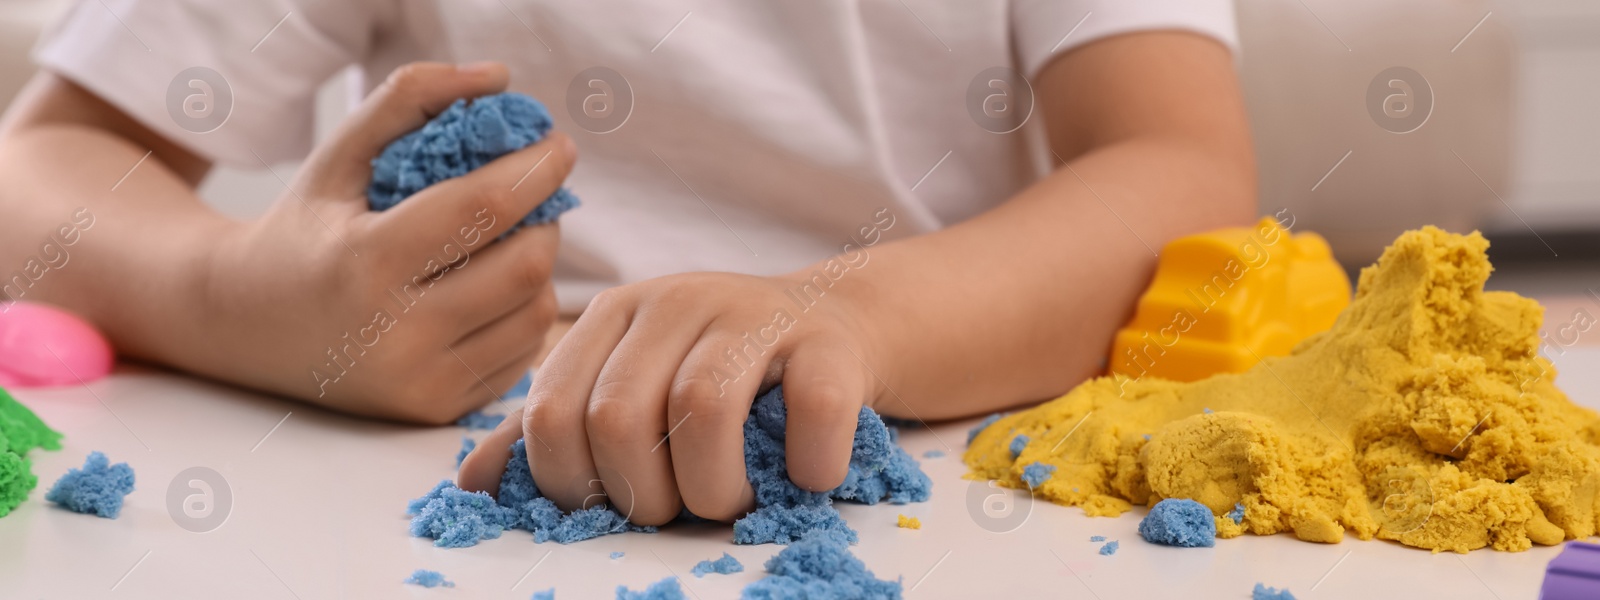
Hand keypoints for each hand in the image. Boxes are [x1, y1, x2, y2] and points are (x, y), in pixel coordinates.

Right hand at [197, 62, 574, 422]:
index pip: (482, 209)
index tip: (559, 146)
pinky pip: (522, 353)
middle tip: (532, 197)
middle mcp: (394, 335)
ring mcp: (418, 382)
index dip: (535, 170)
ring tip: (503, 243)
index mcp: (365, 263)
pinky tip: (487, 291)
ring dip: (538, 267)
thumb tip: (498, 78)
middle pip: (525, 267)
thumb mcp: (340, 156)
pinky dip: (521, 312)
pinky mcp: (435, 411)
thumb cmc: (304, 228)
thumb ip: (411, 99)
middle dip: (543, 220)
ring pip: (535, 313)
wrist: (244, 328)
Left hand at [457, 270, 891, 524]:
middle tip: (678, 509)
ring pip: (701, 409)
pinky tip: (804, 475)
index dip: (571, 485)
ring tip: (732, 502)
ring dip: (714, 489)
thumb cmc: (722, 371)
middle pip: (618, 416)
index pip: (551, 412)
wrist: (836, 321)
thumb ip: (554, 429)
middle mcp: (677, 300)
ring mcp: (754, 314)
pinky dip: (807, 464)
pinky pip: (811, 409)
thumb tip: (476, 485)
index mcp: (615, 315)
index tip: (613, 505)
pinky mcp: (829, 340)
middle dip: (643, 496)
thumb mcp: (630, 383)